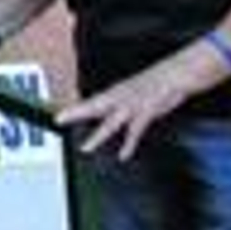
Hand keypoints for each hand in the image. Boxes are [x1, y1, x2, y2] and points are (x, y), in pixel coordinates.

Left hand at [57, 49, 205, 158]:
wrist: (174, 74)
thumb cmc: (153, 84)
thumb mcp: (131, 91)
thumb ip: (117, 102)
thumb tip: (105, 111)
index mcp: (114, 93)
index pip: (89, 102)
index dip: (72, 109)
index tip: (56, 117)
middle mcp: (119, 97)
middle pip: (92, 107)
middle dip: (75, 113)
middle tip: (58, 120)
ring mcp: (132, 104)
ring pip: (110, 122)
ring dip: (98, 136)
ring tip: (86, 148)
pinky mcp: (147, 111)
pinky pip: (135, 130)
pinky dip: (129, 144)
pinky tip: (123, 155)